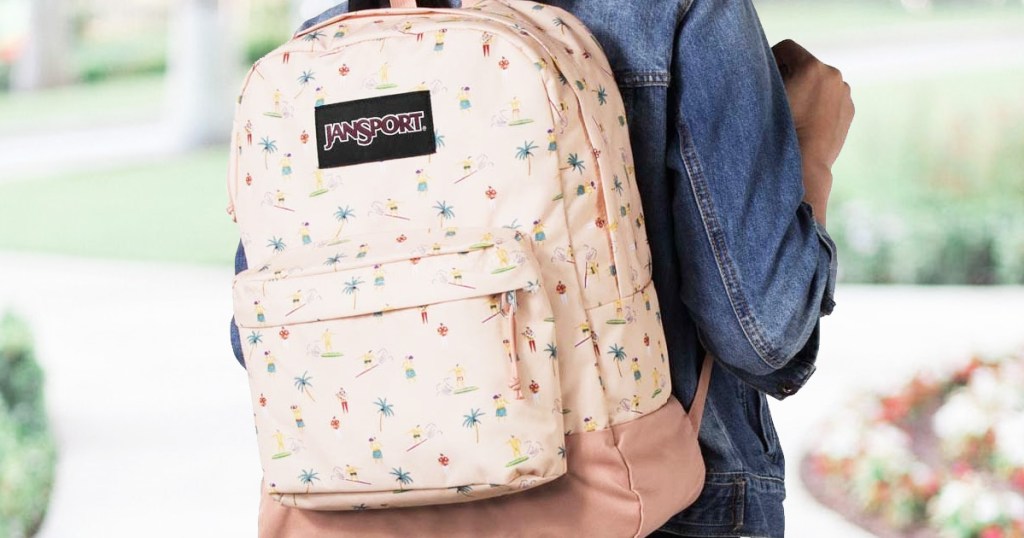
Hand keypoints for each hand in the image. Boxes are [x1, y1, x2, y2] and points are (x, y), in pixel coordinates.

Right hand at [772, 39, 853, 225]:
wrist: (804, 167)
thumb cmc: (778, 134)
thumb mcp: (765, 101)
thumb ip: (766, 77)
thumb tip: (766, 70)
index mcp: (813, 68)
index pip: (787, 47)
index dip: (772, 58)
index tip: (765, 75)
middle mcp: (834, 76)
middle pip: (805, 64)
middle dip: (790, 76)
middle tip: (777, 97)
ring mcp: (844, 93)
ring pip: (819, 81)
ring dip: (806, 89)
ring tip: (793, 112)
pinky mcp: (850, 109)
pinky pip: (830, 98)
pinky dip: (818, 103)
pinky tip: (807, 122)